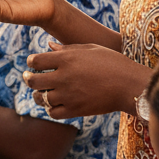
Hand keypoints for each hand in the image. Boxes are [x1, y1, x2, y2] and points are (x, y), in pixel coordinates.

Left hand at [25, 43, 148, 117]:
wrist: (129, 85)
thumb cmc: (112, 63)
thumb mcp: (90, 49)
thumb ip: (67, 48)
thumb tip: (48, 45)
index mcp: (67, 58)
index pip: (35, 61)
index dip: (31, 62)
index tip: (33, 63)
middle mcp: (64, 76)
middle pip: (33, 80)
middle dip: (28, 78)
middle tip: (29, 78)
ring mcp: (69, 94)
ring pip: (41, 98)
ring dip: (38, 95)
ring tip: (41, 92)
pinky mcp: (76, 110)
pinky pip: (53, 113)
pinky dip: (50, 109)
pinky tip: (54, 103)